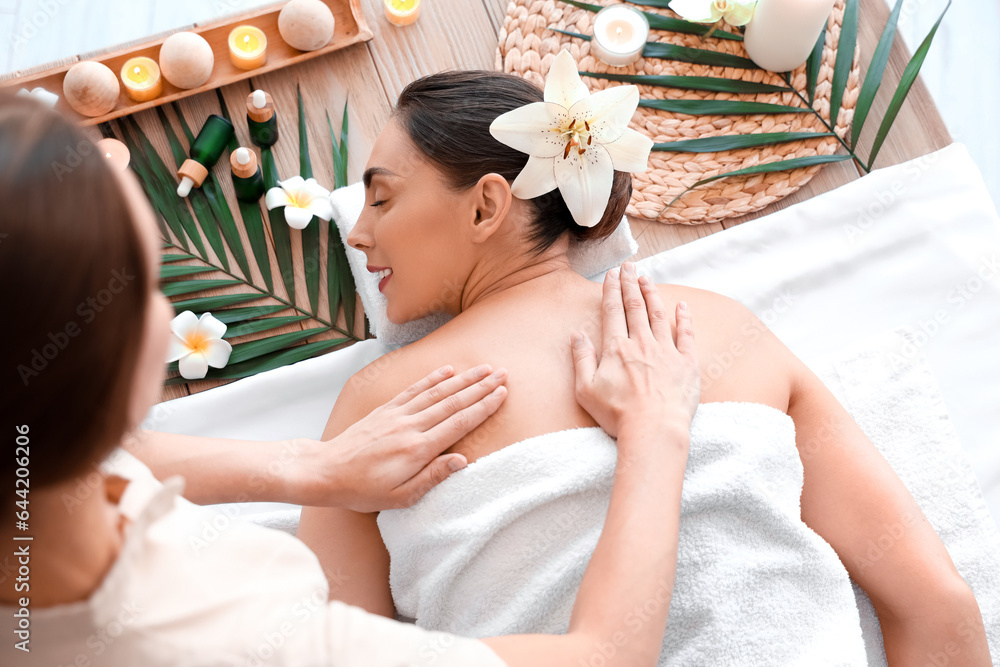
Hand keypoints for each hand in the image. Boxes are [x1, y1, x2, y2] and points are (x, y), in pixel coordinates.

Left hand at [298, 364, 507, 511]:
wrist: (326, 471)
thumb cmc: (364, 490)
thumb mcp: (401, 497)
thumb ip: (433, 477)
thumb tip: (462, 460)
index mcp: (418, 449)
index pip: (459, 423)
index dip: (483, 407)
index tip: (501, 394)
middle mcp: (410, 426)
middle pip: (453, 402)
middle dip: (480, 387)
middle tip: (502, 374)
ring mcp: (397, 415)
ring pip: (437, 392)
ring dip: (463, 378)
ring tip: (483, 368)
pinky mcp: (386, 410)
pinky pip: (414, 390)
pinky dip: (432, 378)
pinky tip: (447, 370)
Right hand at [572, 262, 699, 438]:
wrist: (654, 430)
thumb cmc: (618, 414)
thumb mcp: (586, 390)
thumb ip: (581, 359)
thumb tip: (577, 335)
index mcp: (616, 348)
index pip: (612, 311)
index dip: (611, 290)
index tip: (612, 274)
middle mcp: (641, 343)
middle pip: (635, 306)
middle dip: (631, 284)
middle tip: (629, 266)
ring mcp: (666, 351)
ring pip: (658, 314)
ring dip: (652, 294)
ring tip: (648, 278)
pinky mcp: (686, 363)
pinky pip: (686, 335)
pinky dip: (683, 318)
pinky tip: (681, 305)